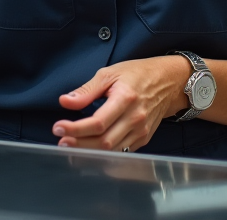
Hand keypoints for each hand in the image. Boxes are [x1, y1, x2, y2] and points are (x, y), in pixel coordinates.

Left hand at [52, 56, 190, 152]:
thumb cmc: (137, 74)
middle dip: (79, 143)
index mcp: (125, 99)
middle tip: (61, 140)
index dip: (76, 128)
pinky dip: (104, 154)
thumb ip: (87, 90)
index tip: (58, 127)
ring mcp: (141, 131)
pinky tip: (89, 149)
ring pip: (112, 150)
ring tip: (70, 146)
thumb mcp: (109, 74)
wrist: (168, 82)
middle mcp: (135, 119)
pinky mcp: (143, 139)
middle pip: (104, 141)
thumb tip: (65, 102)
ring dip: (88, 151)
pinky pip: (121, 152)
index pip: (98, 122)